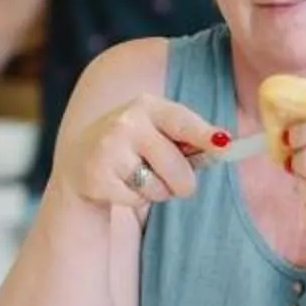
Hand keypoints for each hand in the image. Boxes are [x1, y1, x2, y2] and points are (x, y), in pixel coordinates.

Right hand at [59, 95, 229, 211]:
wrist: (82, 158)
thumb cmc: (135, 145)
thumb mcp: (159, 131)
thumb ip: (188, 138)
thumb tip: (222, 145)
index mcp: (148, 106)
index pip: (182, 121)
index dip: (204, 135)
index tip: (224, 145)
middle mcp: (127, 123)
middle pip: (176, 166)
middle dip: (182, 182)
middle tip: (172, 179)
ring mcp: (110, 149)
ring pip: (158, 187)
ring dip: (157, 191)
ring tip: (140, 177)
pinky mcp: (98, 176)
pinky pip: (136, 200)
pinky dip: (136, 199)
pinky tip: (122, 184)